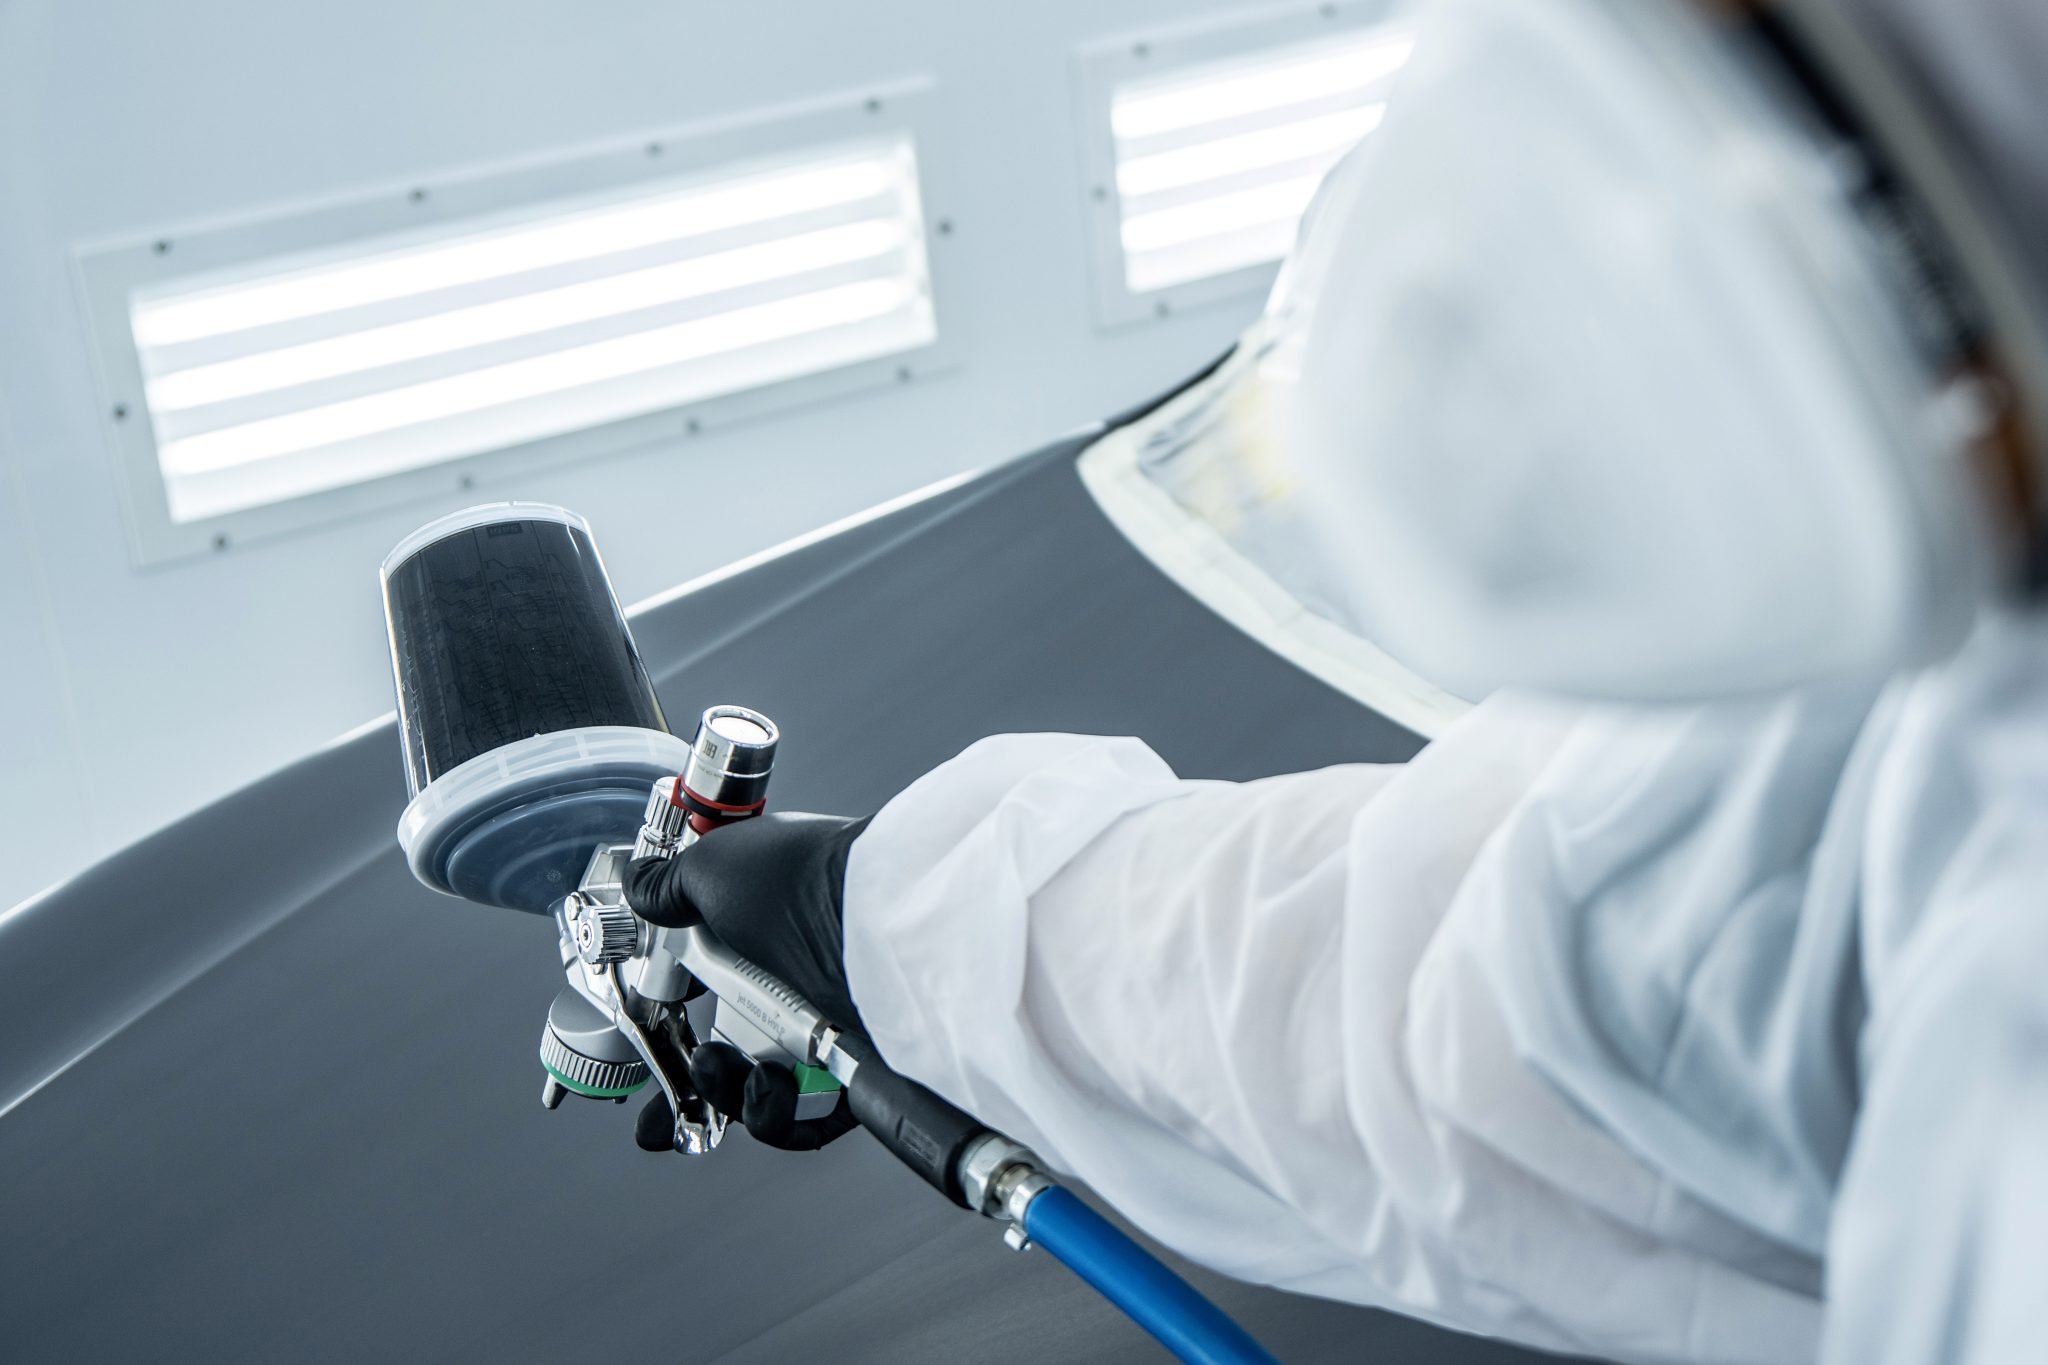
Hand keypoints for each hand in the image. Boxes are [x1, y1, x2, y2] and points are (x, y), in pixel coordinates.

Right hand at [625, 811, 869, 1150]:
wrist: (871, 919)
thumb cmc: (800, 883)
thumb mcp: (712, 869)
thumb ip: (669, 887)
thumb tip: (641, 888)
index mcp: (761, 937)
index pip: (713, 986)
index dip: (676, 1020)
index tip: (650, 1039)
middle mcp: (795, 984)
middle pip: (735, 1054)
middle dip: (696, 1082)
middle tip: (680, 1081)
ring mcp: (825, 1030)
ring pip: (763, 1095)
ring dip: (730, 1096)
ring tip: (723, 1068)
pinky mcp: (855, 1073)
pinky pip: (809, 1120)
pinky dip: (779, 1118)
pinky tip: (770, 1088)